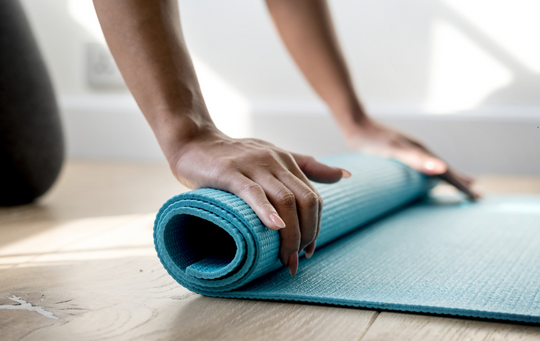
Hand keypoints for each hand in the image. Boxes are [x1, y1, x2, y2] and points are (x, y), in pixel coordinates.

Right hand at [168, 129, 350, 275]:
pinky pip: (253, 193)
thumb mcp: (274, 155)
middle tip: (296, 259)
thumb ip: (308, 165)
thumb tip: (345, 175)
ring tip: (284, 258)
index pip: (313, 198)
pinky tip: (274, 227)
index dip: (315, 226)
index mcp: (286, 161)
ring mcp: (253, 166)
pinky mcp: (230, 172)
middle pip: (305, 201)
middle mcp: (275, 161)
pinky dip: (266, 212)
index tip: (307, 250)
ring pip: (285, 200)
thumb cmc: (233, 154)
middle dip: (306, 234)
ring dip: (290, 234)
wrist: (194, 141)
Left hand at [345, 118, 479, 199]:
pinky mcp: (400, 152)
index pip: (447, 172)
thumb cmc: (371, 140)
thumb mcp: (394, 150)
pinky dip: (433, 173)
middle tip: (478, 196)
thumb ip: (417, 159)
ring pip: (436, 167)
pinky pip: (423, 166)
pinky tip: (429, 177)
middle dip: (461, 183)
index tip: (476, 198)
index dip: (461, 186)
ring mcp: (411, 150)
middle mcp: (420, 150)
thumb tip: (442, 168)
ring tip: (463, 185)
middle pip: (446, 169)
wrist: (354, 123)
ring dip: (450, 177)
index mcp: (422, 152)